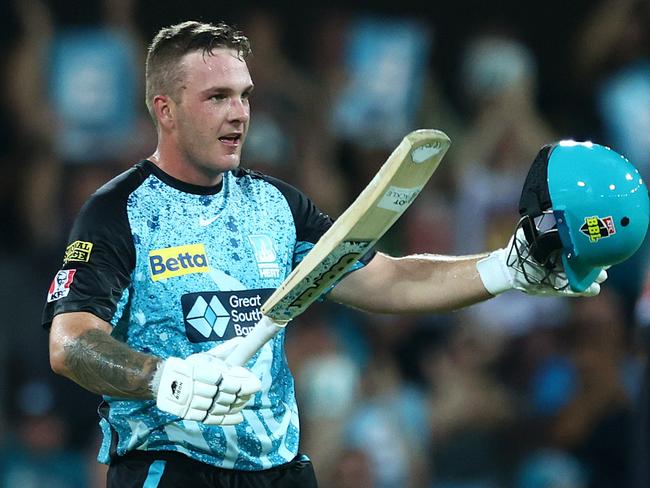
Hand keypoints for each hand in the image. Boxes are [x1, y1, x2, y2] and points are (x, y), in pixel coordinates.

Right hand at [196, 338, 261, 425]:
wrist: (164, 383)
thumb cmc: (189, 367)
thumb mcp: (206, 356)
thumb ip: (225, 350)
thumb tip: (242, 339)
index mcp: (199, 371)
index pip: (227, 381)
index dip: (243, 382)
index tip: (255, 382)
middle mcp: (195, 387)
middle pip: (226, 395)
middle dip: (243, 394)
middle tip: (253, 389)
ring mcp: (193, 403)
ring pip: (221, 407)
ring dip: (237, 405)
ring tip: (246, 399)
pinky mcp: (191, 414)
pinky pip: (212, 419)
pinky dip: (228, 419)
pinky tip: (240, 416)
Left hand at [477, 227, 607, 296]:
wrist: (508, 269)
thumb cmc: (519, 249)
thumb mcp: (528, 234)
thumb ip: (538, 223)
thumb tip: (546, 208)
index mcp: (562, 246)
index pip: (584, 244)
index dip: (594, 244)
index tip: (603, 241)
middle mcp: (567, 260)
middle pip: (590, 260)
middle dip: (599, 260)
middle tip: (605, 259)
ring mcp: (565, 274)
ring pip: (587, 275)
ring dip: (595, 275)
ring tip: (600, 275)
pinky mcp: (560, 288)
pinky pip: (577, 289)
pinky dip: (585, 289)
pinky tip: (592, 288)